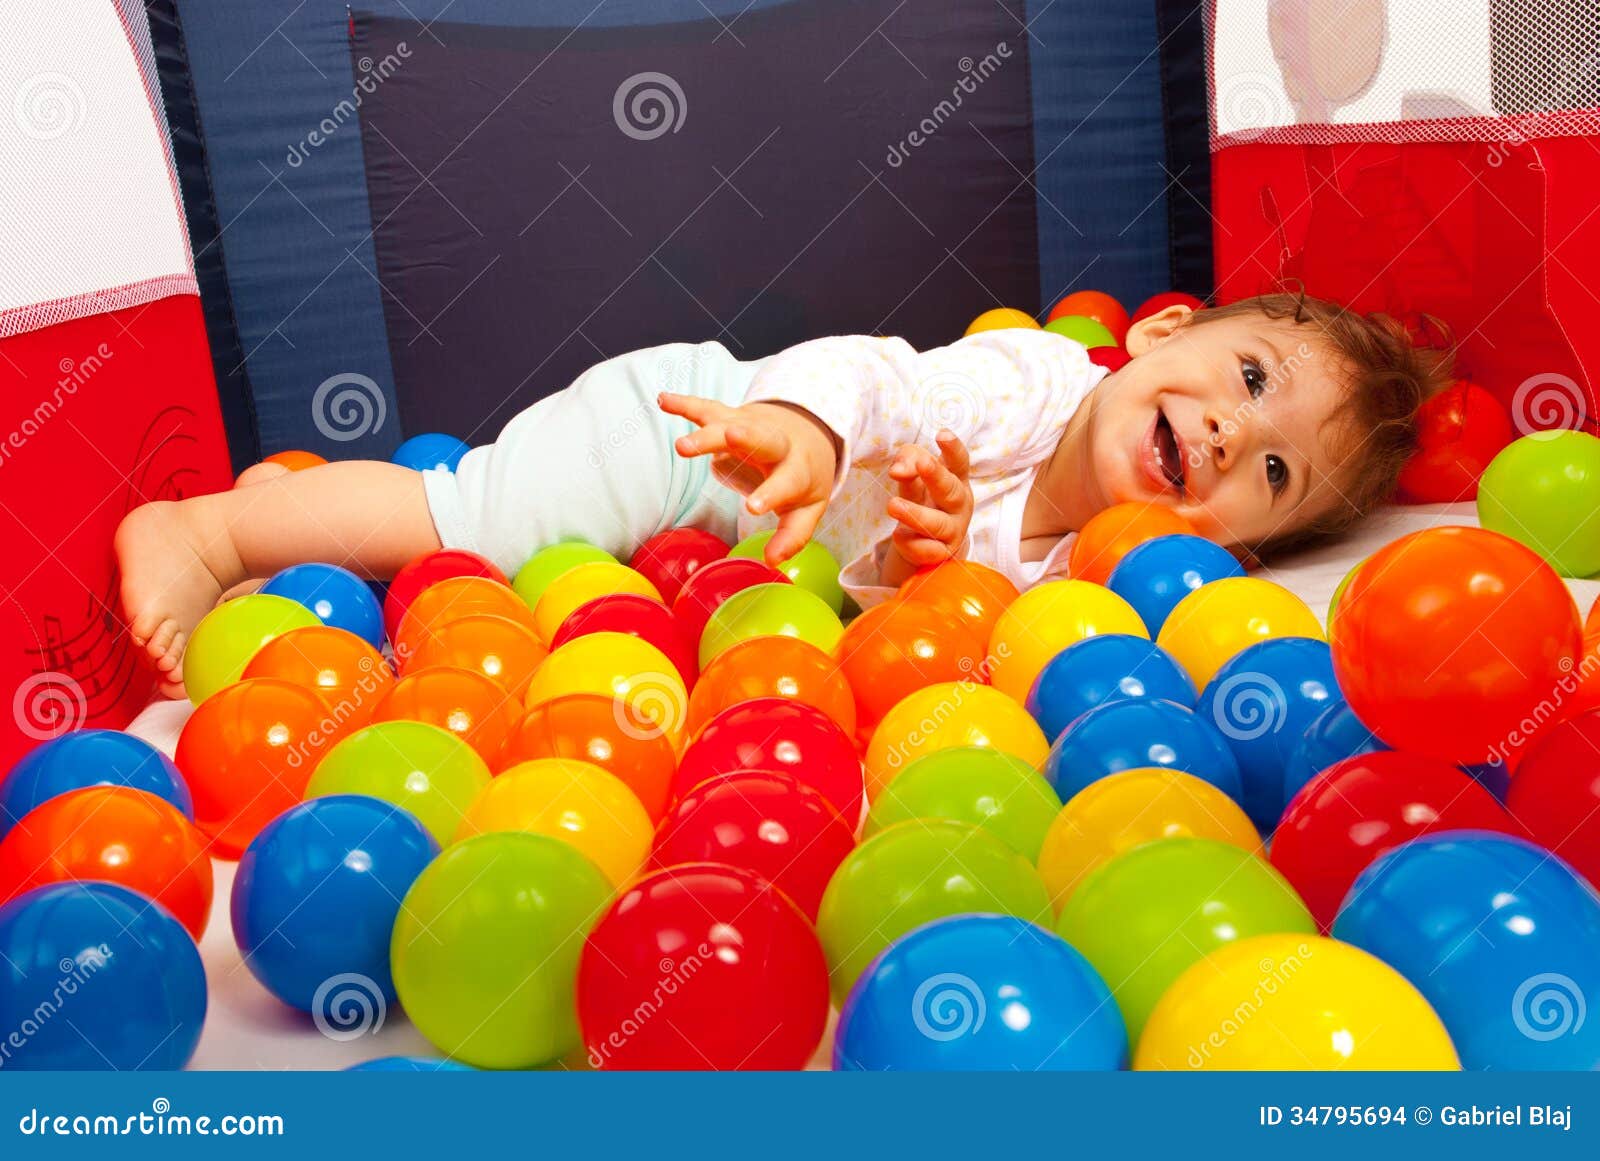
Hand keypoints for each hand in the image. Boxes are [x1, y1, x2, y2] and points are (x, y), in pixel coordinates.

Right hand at [659, 392, 839, 565]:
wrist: (807, 430)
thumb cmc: (804, 478)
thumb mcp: (808, 508)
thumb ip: (792, 536)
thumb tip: (772, 562)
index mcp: (796, 469)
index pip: (786, 481)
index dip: (771, 493)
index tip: (752, 507)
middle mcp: (774, 443)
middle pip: (760, 439)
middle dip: (744, 437)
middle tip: (729, 436)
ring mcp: (750, 426)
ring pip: (728, 424)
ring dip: (706, 432)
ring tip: (681, 446)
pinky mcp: (730, 415)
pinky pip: (706, 409)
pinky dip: (685, 404)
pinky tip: (663, 400)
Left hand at [882, 430, 972, 585]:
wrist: (921, 538)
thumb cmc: (921, 494)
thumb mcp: (912, 473)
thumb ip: (907, 462)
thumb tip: (899, 470)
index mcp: (956, 479)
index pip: (959, 462)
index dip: (953, 448)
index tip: (942, 434)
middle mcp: (959, 504)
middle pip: (951, 491)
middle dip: (936, 477)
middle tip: (921, 464)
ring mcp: (953, 530)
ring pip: (937, 524)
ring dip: (915, 514)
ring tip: (893, 505)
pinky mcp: (942, 554)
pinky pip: (927, 551)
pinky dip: (911, 543)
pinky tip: (898, 536)